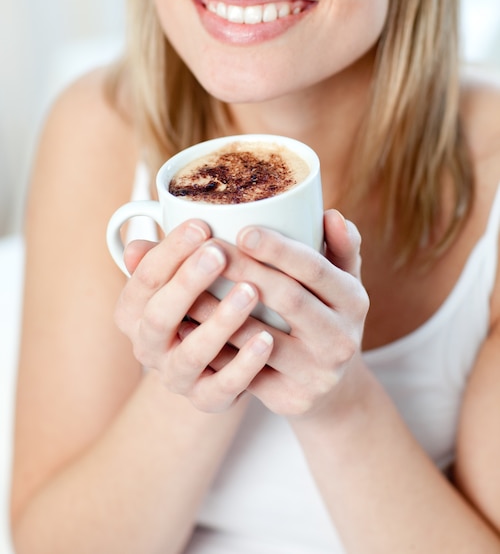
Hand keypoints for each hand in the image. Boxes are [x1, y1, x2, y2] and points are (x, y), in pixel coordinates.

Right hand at [113, 219, 273, 411]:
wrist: (213, 362)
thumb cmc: (198, 303)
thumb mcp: (180, 279)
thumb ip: (166, 259)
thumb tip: (135, 247)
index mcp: (133, 312)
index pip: (143, 279)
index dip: (170, 252)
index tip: (201, 224)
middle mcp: (147, 347)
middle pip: (159, 316)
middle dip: (188, 283)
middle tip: (219, 253)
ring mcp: (176, 377)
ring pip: (192, 353)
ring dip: (221, 322)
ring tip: (250, 291)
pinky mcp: (207, 399)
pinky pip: (223, 386)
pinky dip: (245, 364)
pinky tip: (266, 339)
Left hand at [203, 209, 368, 418]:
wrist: (330, 384)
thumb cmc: (326, 316)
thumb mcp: (342, 283)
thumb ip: (341, 248)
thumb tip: (331, 214)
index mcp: (353, 300)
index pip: (315, 268)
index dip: (279, 249)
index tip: (242, 231)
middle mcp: (341, 338)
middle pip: (288, 298)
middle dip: (245, 270)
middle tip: (208, 249)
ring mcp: (317, 373)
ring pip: (259, 338)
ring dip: (219, 310)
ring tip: (186, 284)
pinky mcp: (290, 399)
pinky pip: (245, 372)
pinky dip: (214, 348)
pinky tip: (187, 327)